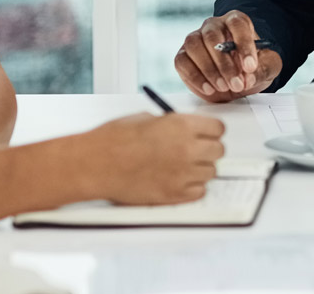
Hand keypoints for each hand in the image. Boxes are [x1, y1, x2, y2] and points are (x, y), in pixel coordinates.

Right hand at [86, 112, 225, 204]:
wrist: (95, 165)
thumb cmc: (113, 140)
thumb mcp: (147, 119)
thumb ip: (172, 124)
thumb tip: (187, 130)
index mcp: (181, 125)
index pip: (219, 128)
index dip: (211, 131)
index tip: (206, 135)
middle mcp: (187, 149)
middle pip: (219, 151)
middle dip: (208, 150)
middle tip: (196, 151)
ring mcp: (182, 174)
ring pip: (211, 173)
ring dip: (200, 170)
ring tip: (181, 167)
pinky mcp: (174, 194)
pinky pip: (199, 192)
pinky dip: (192, 188)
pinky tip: (177, 181)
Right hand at [174, 10, 281, 102]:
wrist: (237, 79)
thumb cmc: (252, 68)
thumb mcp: (268, 67)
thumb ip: (263, 69)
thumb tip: (248, 77)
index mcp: (236, 21)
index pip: (237, 24)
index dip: (243, 44)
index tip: (250, 67)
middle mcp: (213, 26)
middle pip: (212, 36)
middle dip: (225, 64)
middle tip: (237, 84)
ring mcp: (195, 38)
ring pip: (194, 45)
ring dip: (209, 69)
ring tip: (223, 87)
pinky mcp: (183, 56)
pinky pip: (182, 61)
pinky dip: (195, 77)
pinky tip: (209, 89)